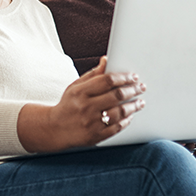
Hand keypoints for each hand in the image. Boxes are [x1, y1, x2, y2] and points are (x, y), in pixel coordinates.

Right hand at [18, 57, 145, 152]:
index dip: (124, 77)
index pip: (108, 80)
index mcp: (80, 92)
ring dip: (134, 106)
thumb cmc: (68, 105)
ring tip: (140, 102)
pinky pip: (117, 127)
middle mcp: (86, 107)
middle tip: (140, 87)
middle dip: (133, 90)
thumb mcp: (75, 86)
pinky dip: (126, 120)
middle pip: (116, 95)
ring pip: (120, 112)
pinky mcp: (96, 136)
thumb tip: (106, 60)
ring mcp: (91, 123)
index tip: (133, 76)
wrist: (55, 129)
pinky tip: (130, 115)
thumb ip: (93, 74)